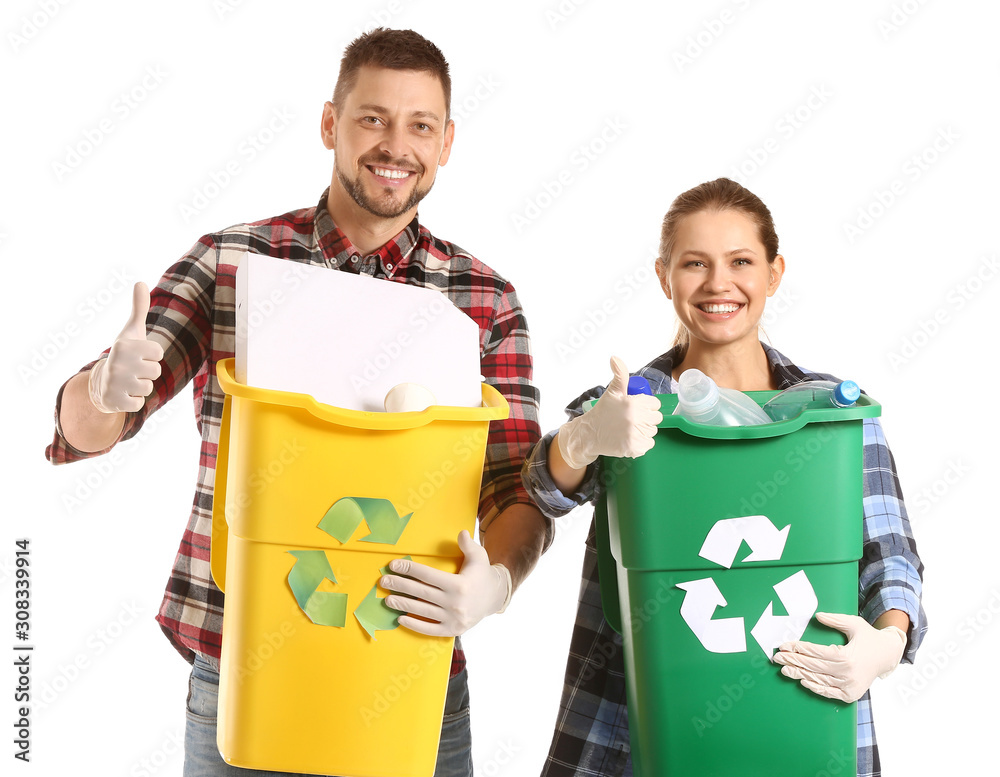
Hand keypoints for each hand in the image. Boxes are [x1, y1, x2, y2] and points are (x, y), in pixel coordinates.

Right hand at [88, 282, 163, 412]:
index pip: (158, 353)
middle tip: (132, 370)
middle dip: (147, 372)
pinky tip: (123, 394)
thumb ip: (138, 309)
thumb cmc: (124, 354)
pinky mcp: (115, 401)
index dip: (151, 356)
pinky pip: (139, 404)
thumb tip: (140, 282)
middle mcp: (119, 363)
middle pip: (156, 371)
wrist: (100, 382)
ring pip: (148, 388)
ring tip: (127, 381)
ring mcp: (116, 383)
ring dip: (140, 387)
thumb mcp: (132, 331)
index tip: (138, 355)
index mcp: (125, 346)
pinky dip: (133, 402)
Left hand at [381, 530, 510, 636]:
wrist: (495, 598)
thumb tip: (461, 533)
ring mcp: (453, 618)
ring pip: (422, 611)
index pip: (428, 575)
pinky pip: (430, 629)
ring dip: (403, 605)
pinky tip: (401, 619)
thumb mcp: (479, 557)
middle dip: (400, 586)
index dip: (409, 569)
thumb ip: (468, 545)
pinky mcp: (452, 630)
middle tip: (384, 581)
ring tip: (387, 600)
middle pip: (421, 592)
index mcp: (459, 584)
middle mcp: (455, 602)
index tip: (394, 565)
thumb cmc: (482, 575)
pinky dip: (415, 625)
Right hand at [556, 356, 661, 469]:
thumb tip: (615, 358)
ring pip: (653, 431)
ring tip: (629, 428)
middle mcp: (636, 419)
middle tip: (632, 419)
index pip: (655, 404)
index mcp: (633, 403)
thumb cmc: (602, 413)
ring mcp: (636, 434)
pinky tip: (630, 438)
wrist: (589, 435)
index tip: (636, 408)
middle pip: (656, 418)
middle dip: (647, 418)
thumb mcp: (612, 392)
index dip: (647, 406)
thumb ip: (619, 375)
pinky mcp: (635, 448)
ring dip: (644, 431)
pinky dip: (642, 443)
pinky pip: (649, 444)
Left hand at [772, 612, 906, 702]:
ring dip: (799, 674)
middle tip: (777, 658)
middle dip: (793, 661)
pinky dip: (815, 687)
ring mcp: (849, 686)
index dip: (798, 649)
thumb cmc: (869, 638)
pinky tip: (803, 681)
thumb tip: (818, 616)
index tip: (784, 646)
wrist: (888, 656)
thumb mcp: (854, 624)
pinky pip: (829, 692)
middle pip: (813, 667)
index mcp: (846, 656)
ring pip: (818, 680)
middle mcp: (847, 674)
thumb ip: (835, 619)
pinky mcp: (851, 694)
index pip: (815, 653)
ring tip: (784, 669)